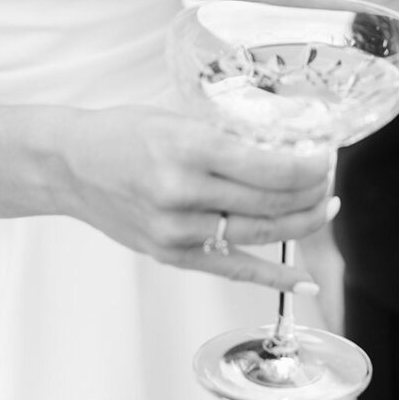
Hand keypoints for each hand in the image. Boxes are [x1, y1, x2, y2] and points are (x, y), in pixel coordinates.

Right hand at [54, 106, 333, 291]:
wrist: (70, 165)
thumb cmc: (126, 134)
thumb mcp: (181, 119)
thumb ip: (230, 136)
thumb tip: (289, 147)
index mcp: (191, 148)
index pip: (272, 166)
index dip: (310, 166)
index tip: (326, 157)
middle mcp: (185, 192)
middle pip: (273, 201)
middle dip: (313, 191)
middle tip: (328, 179)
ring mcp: (178, 230)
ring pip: (262, 234)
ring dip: (303, 222)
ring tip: (324, 208)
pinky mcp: (172, 255)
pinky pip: (234, 268)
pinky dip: (274, 277)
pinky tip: (305, 279)